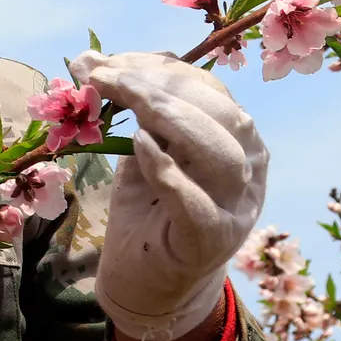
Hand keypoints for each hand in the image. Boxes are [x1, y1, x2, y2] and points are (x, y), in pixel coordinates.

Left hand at [69, 49, 269, 340]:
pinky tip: (140, 147)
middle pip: (223, 116)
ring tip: (122, 98)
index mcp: (239, 140)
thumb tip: (91, 58)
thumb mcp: (143, 148)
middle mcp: (249, 171)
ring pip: (224, 154)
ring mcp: (235, 209)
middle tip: (105, 75)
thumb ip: (130, 109)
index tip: (108, 61)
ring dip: (168, 116)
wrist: (150, 281)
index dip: (159, 68)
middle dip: (161, 85)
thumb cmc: (150, 207)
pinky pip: (198, 203)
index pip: (210, 91)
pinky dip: (170, 170)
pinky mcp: (210, 242)